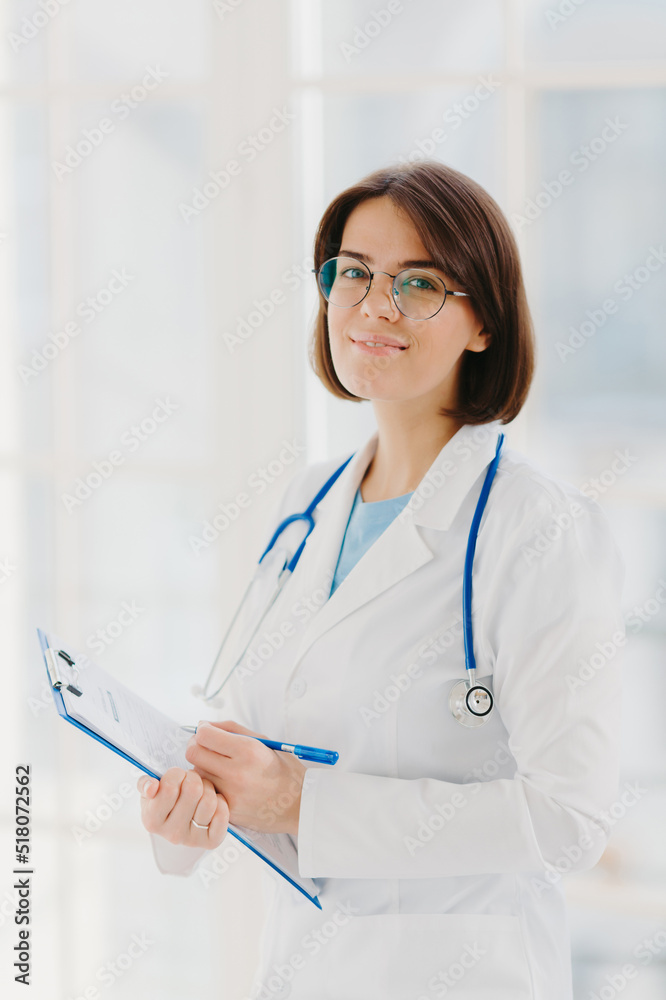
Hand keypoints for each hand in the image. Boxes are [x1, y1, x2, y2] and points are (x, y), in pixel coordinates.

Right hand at [137, 768, 229, 848]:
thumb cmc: (165, 801)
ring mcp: (192, 840)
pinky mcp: (211, 842)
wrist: (181, 821)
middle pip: (192, 790)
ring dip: (208, 788)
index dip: (176, 774)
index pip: (169, 787)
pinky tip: (213, 802)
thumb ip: (144, 784)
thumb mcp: (149, 791)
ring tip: (201, 790)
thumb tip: (152, 786)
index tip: (176, 776)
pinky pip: (222, 813)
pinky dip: (220, 802)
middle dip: (193, 778)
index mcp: (152, 820)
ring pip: (209, 801)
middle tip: (190, 781)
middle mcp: (171, 834)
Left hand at [185, 720, 306, 835]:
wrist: (299, 804)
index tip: (206, 732)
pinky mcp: (228, 811)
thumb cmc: (284, 770)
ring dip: (201, 767)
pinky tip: (222, 784)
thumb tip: (203, 726)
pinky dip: (209, 786)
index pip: (204, 735)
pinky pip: (206, 792)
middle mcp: (236, 772)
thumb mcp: (263, 741)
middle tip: (205, 747)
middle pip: (193, 754)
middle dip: (196, 746)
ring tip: (217, 767)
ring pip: (197, 774)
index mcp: (247, 750)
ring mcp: (231, 794)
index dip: (201, 731)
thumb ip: (231, 729)